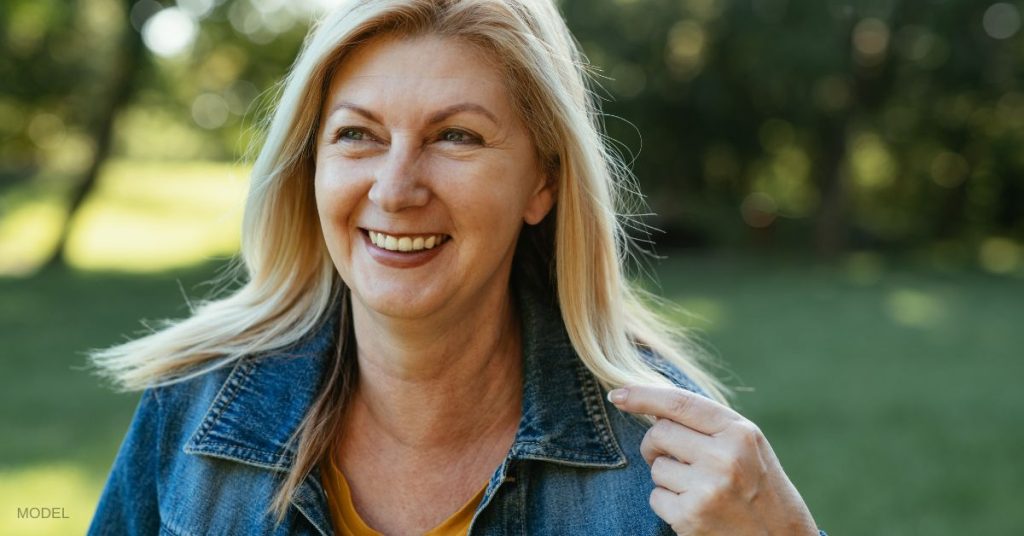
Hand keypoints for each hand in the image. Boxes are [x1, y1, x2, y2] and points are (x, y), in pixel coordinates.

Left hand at [608, 385, 817, 535]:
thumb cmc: (759, 484)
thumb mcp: (746, 444)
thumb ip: (707, 424)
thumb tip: (650, 407)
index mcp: (739, 432)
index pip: (679, 403)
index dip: (643, 395)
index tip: (618, 395)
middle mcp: (724, 457)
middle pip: (659, 433)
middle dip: (656, 444)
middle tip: (674, 457)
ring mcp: (707, 489)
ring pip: (656, 467)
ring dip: (667, 476)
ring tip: (698, 487)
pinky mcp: (691, 517)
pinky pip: (656, 497)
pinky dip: (667, 502)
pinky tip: (695, 508)